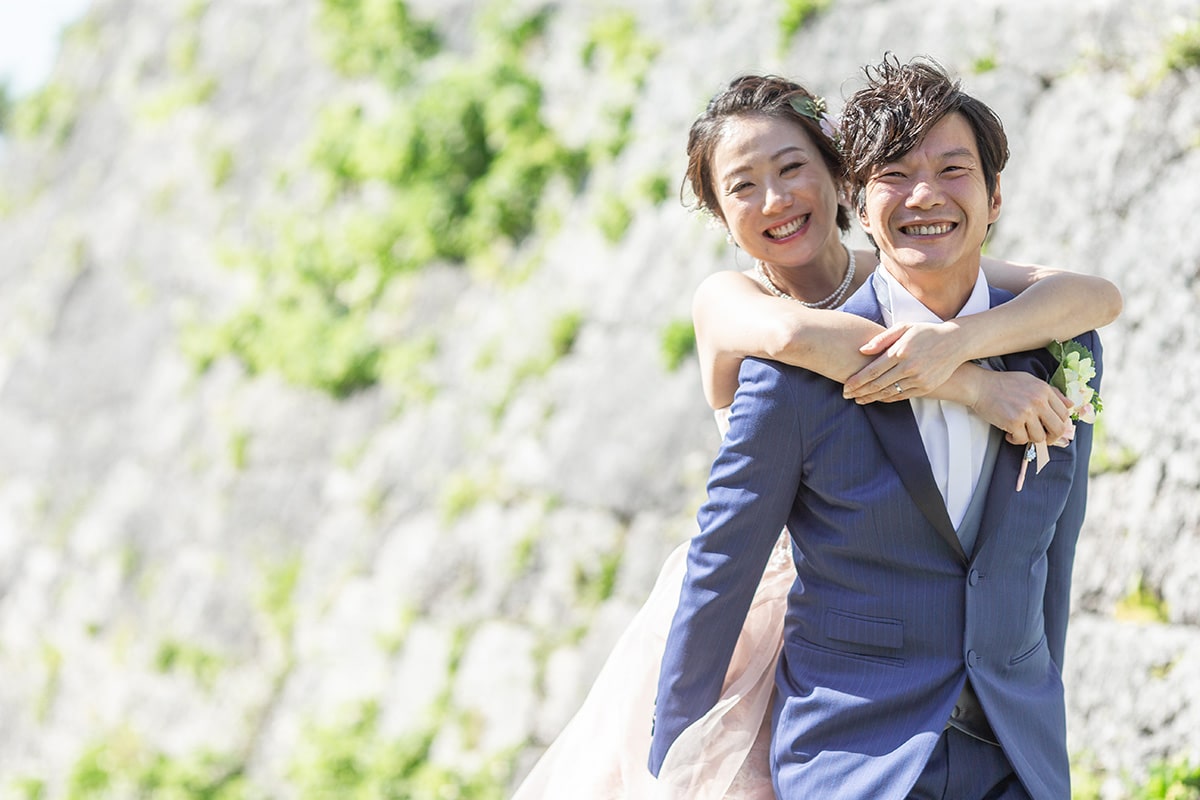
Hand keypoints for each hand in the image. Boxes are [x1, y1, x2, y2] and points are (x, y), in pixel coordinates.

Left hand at [843, 322, 964, 402]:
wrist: (956, 342)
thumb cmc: (926, 332)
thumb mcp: (904, 327)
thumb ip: (882, 338)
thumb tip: (862, 350)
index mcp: (900, 351)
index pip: (872, 371)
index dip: (857, 381)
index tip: (845, 387)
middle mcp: (909, 367)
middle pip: (877, 384)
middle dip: (859, 392)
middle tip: (846, 396)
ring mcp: (918, 379)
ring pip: (889, 393)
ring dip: (871, 398)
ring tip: (858, 400)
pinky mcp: (926, 387)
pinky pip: (902, 396)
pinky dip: (887, 398)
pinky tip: (877, 398)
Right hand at [969, 370, 1072, 444]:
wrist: (980, 386)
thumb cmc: (1004, 384)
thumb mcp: (1031, 381)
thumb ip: (1052, 393)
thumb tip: (1070, 404)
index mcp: (1044, 390)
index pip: (1064, 413)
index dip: (1060, 424)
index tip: (1051, 428)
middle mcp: (1038, 401)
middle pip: (1058, 429)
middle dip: (1052, 438)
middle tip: (1043, 438)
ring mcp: (1026, 412)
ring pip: (1039, 437)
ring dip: (1030, 439)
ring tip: (1021, 433)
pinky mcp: (1013, 421)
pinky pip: (1022, 439)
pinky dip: (1015, 440)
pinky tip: (1009, 434)